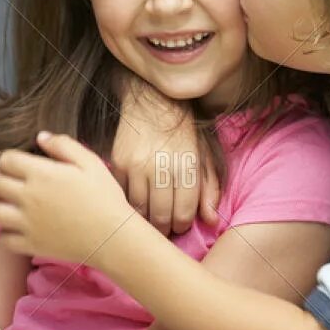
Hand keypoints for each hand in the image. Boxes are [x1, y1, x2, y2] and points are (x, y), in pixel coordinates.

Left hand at [0, 132, 135, 263]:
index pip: (6, 159)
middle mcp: (28, 197)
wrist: (113, 238)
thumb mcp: (91, 163)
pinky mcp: (30, 244)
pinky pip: (3, 238)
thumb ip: (64, 145)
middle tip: (15, 183)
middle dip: (2, 178)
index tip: (22, 165)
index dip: (12, 159)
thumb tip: (41, 137)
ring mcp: (27, 223)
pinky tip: (19, 228)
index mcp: (42, 174)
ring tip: (11, 205)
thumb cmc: (106, 198)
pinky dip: (6, 233)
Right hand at [111, 76, 218, 235]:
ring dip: (146, 219)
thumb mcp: (204, 156)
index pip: (183, 213)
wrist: (153, 101)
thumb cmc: (183, 132)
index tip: (180, 224)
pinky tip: (137, 201)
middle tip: (165, 227)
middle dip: (164, 228)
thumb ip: (210, 189)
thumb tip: (211, 221)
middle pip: (160, 217)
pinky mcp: (118, 163)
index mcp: (186, 166)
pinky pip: (122, 196)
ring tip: (151, 216)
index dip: (182, 225)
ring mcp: (136, 166)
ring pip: (139, 210)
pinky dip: (130, 203)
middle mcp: (161, 167)